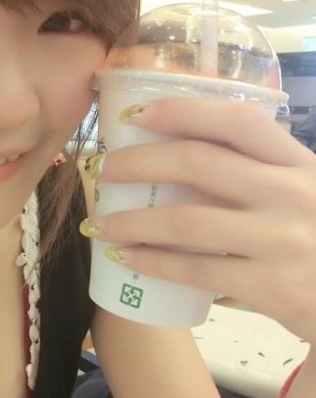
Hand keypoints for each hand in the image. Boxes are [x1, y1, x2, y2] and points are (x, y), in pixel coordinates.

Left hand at [91, 98, 315, 344]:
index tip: (136, 113)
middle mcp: (291, 194)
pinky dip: (154, 262)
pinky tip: (128, 258)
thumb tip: (179, 157)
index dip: (182, 111)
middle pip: (198, 163)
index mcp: (300, 163)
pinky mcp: (271, 286)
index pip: (237, 121)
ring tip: (101, 224)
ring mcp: (281, 241)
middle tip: (105, 170)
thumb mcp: (305, 193)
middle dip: (139, 163)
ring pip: (186, 222)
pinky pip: (196, 270)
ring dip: (133, 220)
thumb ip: (260, 174)